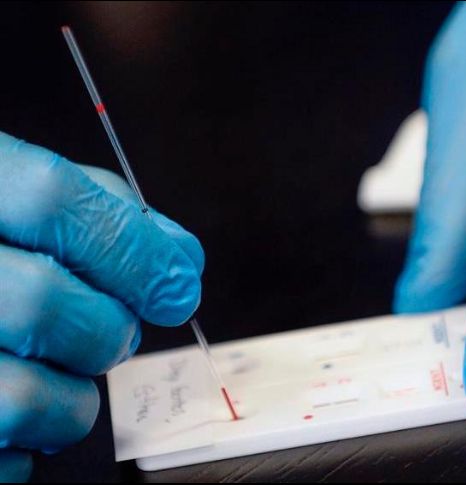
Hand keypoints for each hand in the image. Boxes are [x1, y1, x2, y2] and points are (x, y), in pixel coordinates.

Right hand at [0, 132, 202, 480]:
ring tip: (64, 369)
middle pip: (44, 303)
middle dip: (111, 326)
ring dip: (76, 393)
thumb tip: (182, 258)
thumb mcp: (19, 199)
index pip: (51, 199)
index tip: (180, 280)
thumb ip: (101, 211)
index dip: (134, 245)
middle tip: (119, 330)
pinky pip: (6, 457)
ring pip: (27, 396)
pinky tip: (23, 400)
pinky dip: (36, 438)